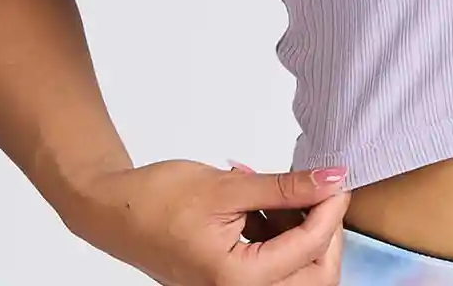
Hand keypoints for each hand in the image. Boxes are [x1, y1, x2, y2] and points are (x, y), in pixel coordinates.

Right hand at [65, 157, 351, 284]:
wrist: (114, 211)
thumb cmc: (158, 199)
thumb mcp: (230, 186)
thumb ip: (285, 186)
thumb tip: (332, 178)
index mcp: (237, 280)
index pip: (309, 249)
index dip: (331, 208)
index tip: (339, 176)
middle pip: (312, 274)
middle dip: (322, 228)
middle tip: (318, 187)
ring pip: (295, 270)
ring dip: (299, 228)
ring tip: (278, 189)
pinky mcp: (231, 280)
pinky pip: (273, 263)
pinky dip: (278, 232)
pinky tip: (263, 200)